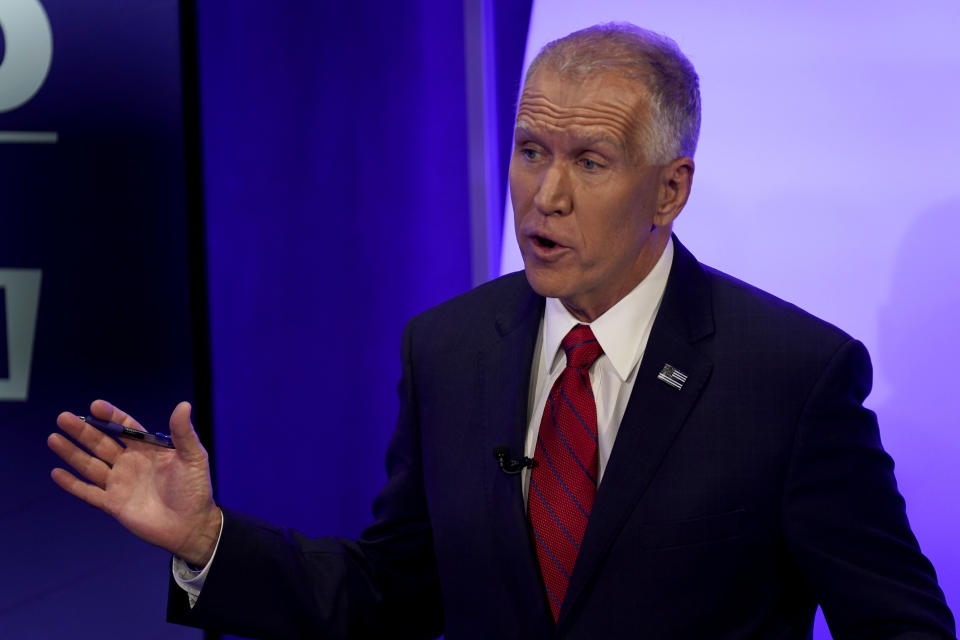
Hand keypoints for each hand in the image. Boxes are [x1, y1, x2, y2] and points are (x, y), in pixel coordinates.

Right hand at [48, 399, 221, 566]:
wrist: (191, 525)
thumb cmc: (196, 490)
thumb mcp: (193, 458)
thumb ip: (184, 433)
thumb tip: (183, 405)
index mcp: (148, 449)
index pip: (124, 427)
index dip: (110, 416)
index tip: (95, 406)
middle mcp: (131, 463)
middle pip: (101, 442)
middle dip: (83, 430)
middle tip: (63, 417)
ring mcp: (120, 483)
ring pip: (90, 465)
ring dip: (72, 452)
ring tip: (53, 437)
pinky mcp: (113, 504)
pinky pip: (88, 492)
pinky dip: (72, 484)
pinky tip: (56, 473)